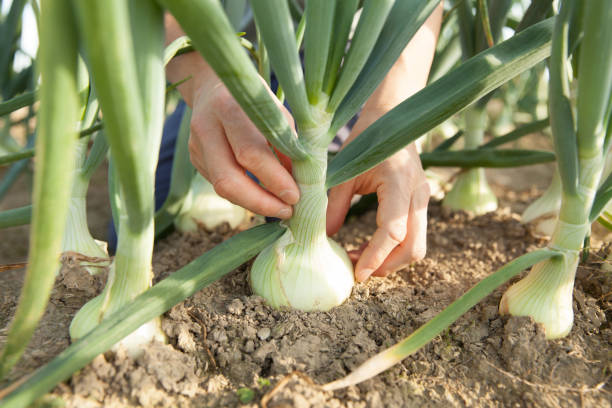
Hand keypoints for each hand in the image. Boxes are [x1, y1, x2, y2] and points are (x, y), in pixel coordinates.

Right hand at [187, 73, 299, 218]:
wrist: (214, 84)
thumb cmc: (256, 100)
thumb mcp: (278, 113)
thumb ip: (288, 145)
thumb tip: (302, 184)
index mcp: (231, 108)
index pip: (251, 153)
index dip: (274, 179)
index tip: (295, 196)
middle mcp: (206, 127)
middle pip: (228, 179)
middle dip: (260, 202)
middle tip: (287, 211)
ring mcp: (195, 145)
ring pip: (221, 187)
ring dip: (253, 203)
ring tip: (279, 208)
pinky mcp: (194, 158)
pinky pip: (220, 185)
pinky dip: (244, 195)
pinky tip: (263, 196)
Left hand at [326, 112, 429, 281]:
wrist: (391, 120)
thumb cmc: (364, 142)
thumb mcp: (343, 172)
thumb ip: (333, 206)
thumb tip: (325, 239)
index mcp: (398, 182)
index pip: (393, 232)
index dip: (375, 257)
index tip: (356, 273)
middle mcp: (418, 193)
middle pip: (413, 247)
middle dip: (387, 266)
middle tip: (358, 271)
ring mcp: (423, 199)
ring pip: (417, 246)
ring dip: (390, 261)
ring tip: (360, 259)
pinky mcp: (421, 204)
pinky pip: (413, 236)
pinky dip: (393, 250)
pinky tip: (369, 248)